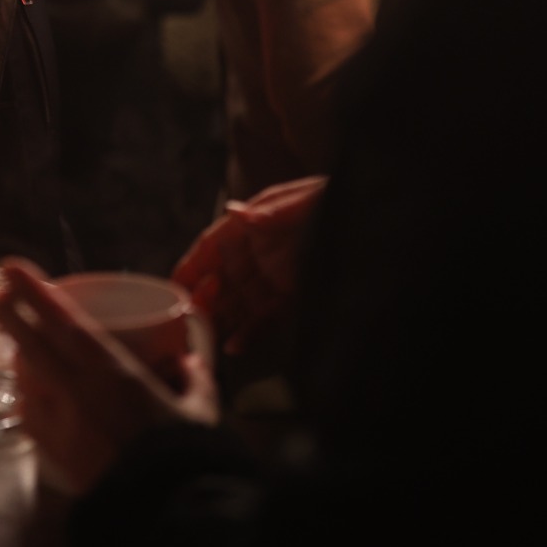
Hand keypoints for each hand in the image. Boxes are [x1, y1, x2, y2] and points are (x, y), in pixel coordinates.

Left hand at [0, 259, 217, 493]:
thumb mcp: (199, 409)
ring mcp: (62, 424)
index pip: (66, 322)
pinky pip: (32, 417)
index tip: (10, 267)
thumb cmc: (183, 454)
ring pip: (28, 380)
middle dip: (9, 314)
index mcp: (114, 372)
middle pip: (33, 343)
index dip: (36, 292)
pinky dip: (29, 399)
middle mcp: (80, 392)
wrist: (163, 507)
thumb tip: (189, 360)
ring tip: (16, 343)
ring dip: (19, 357)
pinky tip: (29, 393)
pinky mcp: (55, 454)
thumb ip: (193, 378)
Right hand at [173, 175, 324, 355]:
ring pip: (237, 301)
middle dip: (200, 298)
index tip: (173, 283)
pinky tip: (234, 347)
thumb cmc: (332, 200)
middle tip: (184, 319)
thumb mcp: (304, 200)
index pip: (213, 245)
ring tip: (203, 338)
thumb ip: (270, 210)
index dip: (192, 264)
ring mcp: (273, 275)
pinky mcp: (292, 295)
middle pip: (220, 278)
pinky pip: (264, 317)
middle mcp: (258, 252)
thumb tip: (235, 211)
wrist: (373, 221)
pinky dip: (248, 332)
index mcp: (253, 224)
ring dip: (220, 319)